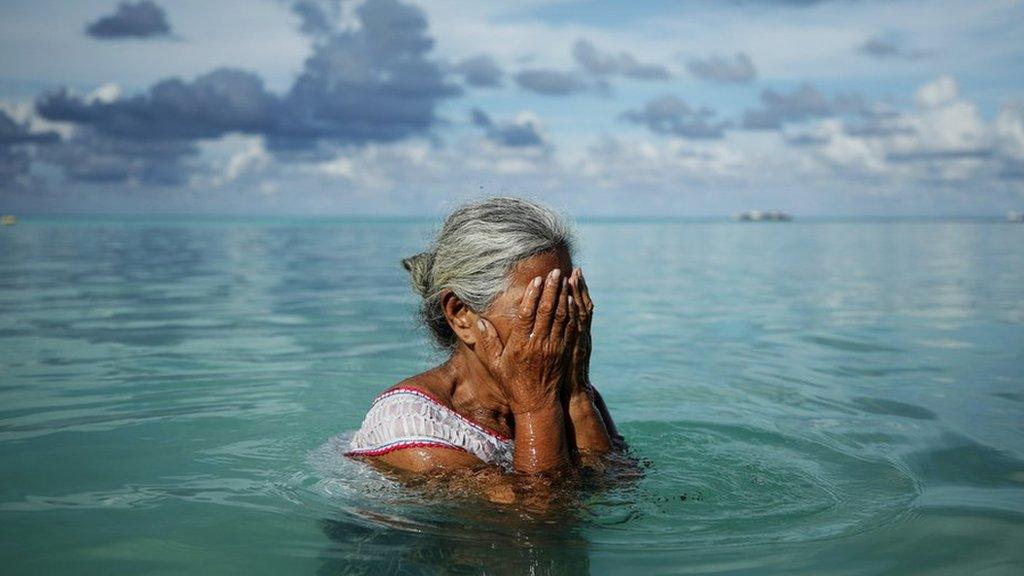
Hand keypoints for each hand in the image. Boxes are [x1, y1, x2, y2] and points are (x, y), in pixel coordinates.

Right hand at [476, 268, 576, 413]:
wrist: (536, 403)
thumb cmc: (512, 383)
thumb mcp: (495, 365)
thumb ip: (487, 342)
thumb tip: (478, 322)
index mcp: (520, 346)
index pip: (527, 315)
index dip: (532, 296)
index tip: (536, 280)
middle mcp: (538, 345)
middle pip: (547, 312)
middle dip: (552, 290)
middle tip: (556, 272)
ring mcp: (553, 348)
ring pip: (561, 318)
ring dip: (564, 297)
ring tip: (566, 280)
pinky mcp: (564, 352)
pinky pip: (570, 328)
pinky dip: (572, 312)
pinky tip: (573, 299)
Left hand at [566, 267, 593, 396]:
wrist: (565, 396)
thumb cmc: (556, 376)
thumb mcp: (561, 353)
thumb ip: (560, 335)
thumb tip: (552, 320)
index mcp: (572, 334)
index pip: (575, 308)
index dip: (576, 292)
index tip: (573, 274)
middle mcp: (576, 336)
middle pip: (578, 307)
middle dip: (577, 288)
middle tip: (576, 270)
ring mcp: (575, 342)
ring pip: (578, 315)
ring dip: (577, 295)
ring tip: (574, 277)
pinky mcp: (572, 350)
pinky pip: (575, 329)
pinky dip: (576, 314)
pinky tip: (573, 300)